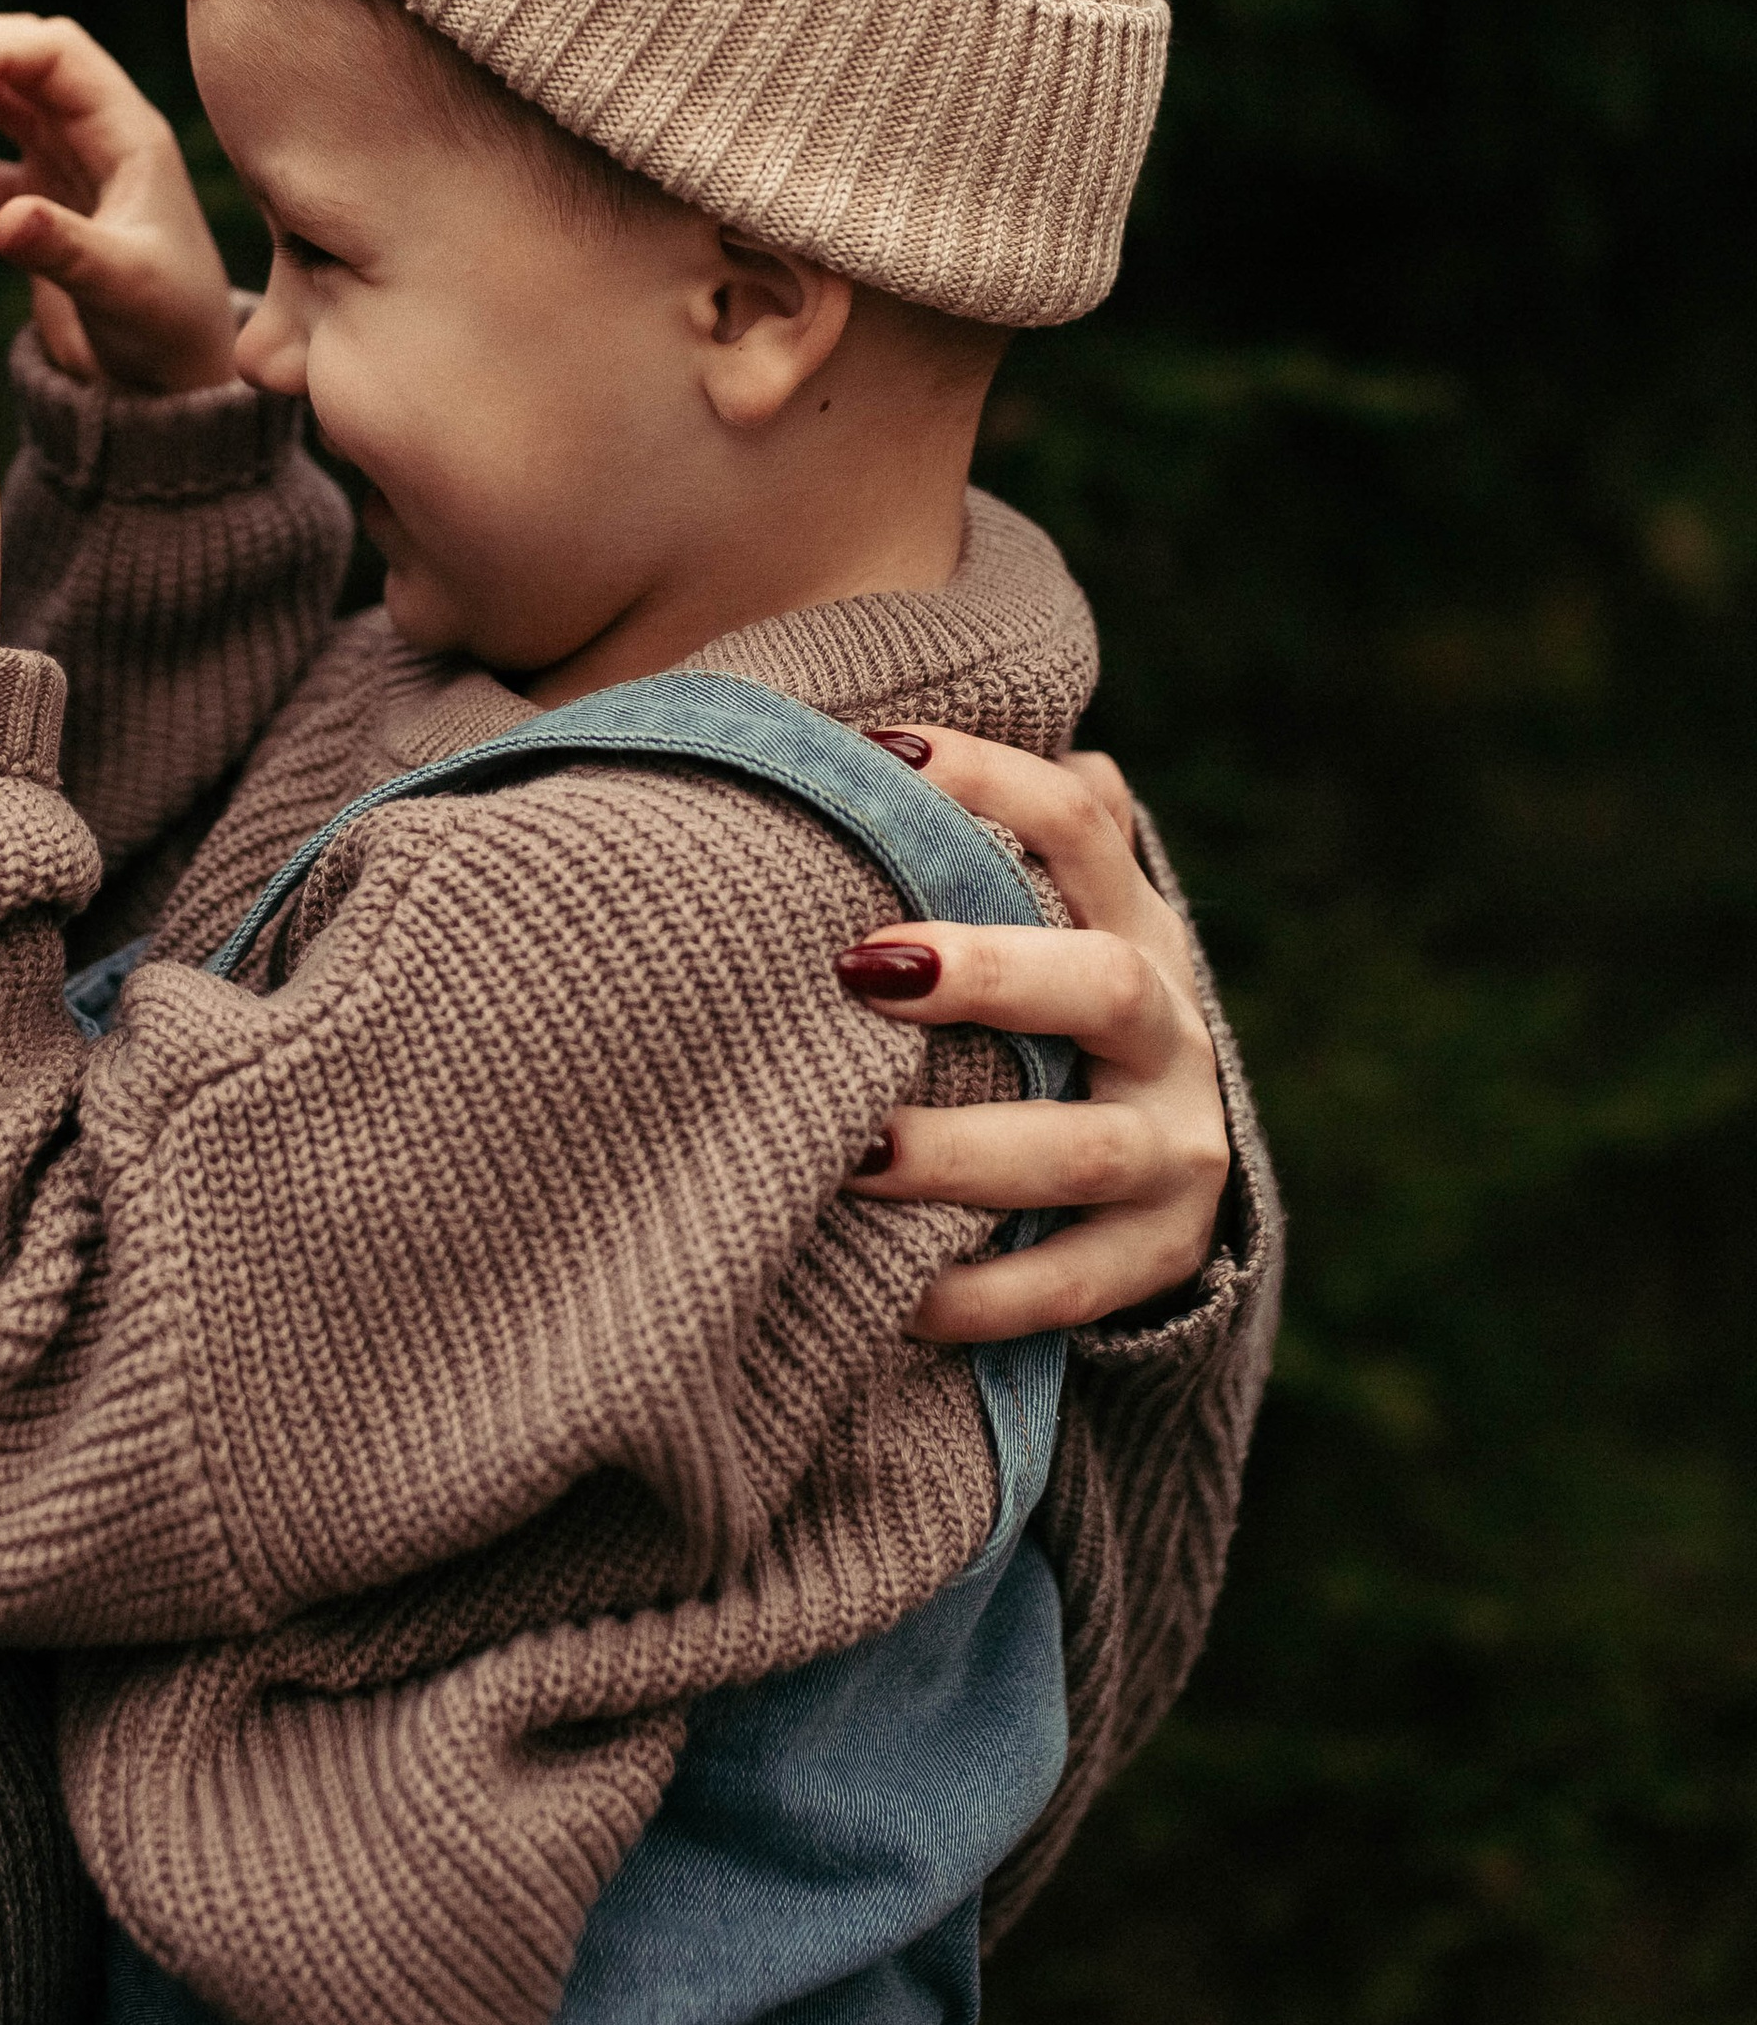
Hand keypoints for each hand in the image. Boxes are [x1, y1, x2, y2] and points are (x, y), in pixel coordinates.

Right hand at [0, 10, 239, 396]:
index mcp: (128, 134)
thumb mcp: (122, 287)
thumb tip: (6, 217)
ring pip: (2, 98)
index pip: (57, 54)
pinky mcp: (44, 206)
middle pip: (24, 56)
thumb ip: (65, 249)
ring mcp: (70, 167)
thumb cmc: (168, 329)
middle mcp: (99, 137)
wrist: (172, 383)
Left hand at [838, 734, 1231, 1340]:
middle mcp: (1168, 1027)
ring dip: (962, 1153)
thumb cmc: (1046, 1008)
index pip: (1081, 823)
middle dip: (989, 973)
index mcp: (1131, 922)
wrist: (1162, 1168)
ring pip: (1080, 1152)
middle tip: (862, 968)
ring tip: (851, 1154)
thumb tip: (886, 724)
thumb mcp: (1048, 916)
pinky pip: (1069, 1285)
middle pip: (1098, 984)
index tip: (875, 755)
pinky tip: (890, 1299)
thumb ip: (994, 833)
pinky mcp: (1154, 1256)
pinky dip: (980, 1295)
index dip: (988, 778)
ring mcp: (1174, 1149)